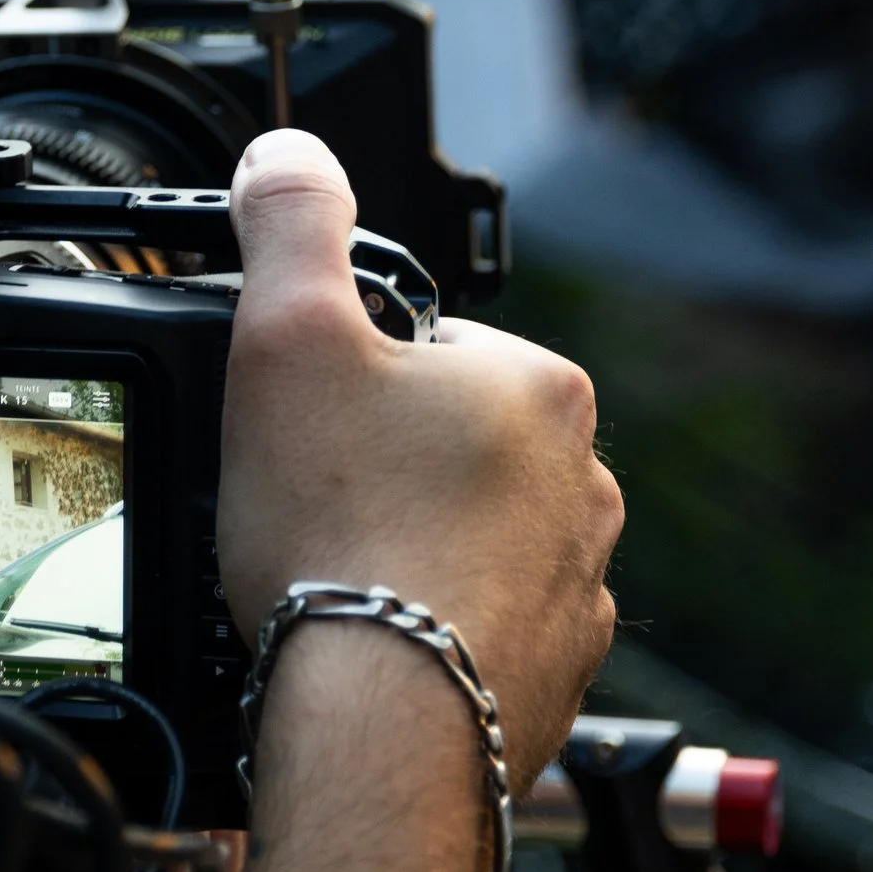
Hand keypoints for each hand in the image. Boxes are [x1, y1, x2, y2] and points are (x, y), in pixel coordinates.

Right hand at [217, 130, 618, 785]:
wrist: (382, 720)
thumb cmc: (343, 534)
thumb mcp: (288, 334)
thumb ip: (291, 222)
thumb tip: (288, 150)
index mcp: (540, 388)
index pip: (432, 347)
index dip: (351, 380)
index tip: (308, 427)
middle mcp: (584, 485)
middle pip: (452, 444)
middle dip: (387, 466)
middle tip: (312, 502)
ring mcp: (578, 586)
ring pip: (473, 537)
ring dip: (413, 548)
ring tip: (342, 578)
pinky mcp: (556, 672)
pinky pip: (486, 627)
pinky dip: (435, 631)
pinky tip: (379, 641)